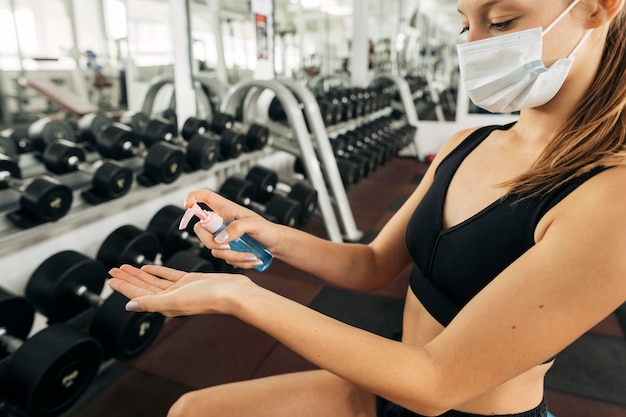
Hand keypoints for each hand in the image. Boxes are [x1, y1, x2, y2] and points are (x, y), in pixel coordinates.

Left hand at [108, 264, 251, 316]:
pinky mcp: (189, 281)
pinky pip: (168, 275)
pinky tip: (148, 267)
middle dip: (127, 279)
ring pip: (153, 281)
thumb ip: (151, 303)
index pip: (137, 295)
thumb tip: (129, 307)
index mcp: (164, 305)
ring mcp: (179, 290)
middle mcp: (169, 298)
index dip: (123, 287)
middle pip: (142, 287)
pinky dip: (157, 271)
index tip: (110, 279)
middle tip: (112, 270)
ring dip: (138, 274)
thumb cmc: (208, 298)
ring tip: (125, 267)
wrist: (233, 293)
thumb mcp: (176, 299)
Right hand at [185, 189, 281, 268]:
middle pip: (199, 229)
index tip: (188, 206)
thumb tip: (220, 239)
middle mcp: (220, 222)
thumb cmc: (267, 229)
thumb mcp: (254, 224)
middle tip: (228, 247)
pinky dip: (237, 262)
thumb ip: (237, 228)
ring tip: (251, 255)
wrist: (275, 244)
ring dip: (233, 256)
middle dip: (211, 242)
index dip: (192, 197)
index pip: (203, 197)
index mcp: (225, 209)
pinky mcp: (226, 250)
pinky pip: (223, 258)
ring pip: (213, 249)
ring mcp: (222, 237)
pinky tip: (251, 258)